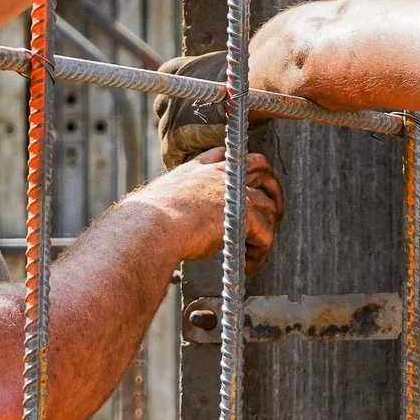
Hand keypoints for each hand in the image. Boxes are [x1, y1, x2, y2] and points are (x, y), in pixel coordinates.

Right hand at [139, 149, 283, 273]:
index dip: (242, 167)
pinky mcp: (244, 214)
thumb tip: (168, 219)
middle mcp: (221, 173)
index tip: (248, 182)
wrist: (150, 227)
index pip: (228, 155)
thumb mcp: (160, 197)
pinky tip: (249, 265)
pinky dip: (260, 252)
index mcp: (199, 167)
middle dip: (272, 187)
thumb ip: (176, 199)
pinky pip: (265, 234)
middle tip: (273, 211)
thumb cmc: (147, 221)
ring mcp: (235, 191)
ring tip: (254, 250)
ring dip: (266, 230)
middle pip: (260, 167)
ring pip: (267, 207)